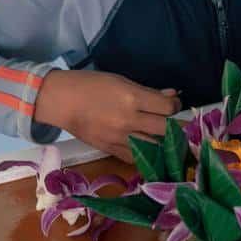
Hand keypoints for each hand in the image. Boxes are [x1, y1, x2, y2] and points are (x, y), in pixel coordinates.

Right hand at [33, 69, 181, 162]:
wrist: (61, 101)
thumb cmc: (92, 85)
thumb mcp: (122, 81)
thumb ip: (149, 92)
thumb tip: (173, 96)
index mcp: (132, 99)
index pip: (168, 108)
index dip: (176, 106)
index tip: (174, 105)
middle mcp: (129, 121)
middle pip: (166, 129)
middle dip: (176, 126)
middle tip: (178, 124)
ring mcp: (120, 138)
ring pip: (154, 148)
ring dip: (165, 144)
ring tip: (170, 140)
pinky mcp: (111, 150)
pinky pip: (136, 158)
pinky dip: (147, 155)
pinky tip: (152, 151)